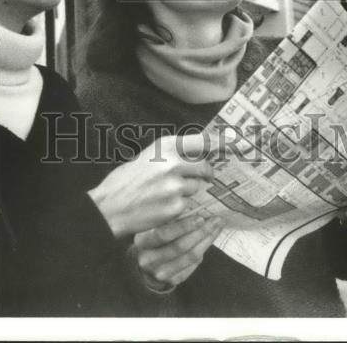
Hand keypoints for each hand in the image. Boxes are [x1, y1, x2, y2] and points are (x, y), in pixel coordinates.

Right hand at [87, 133, 213, 239]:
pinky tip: (163, 206)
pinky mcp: (176, 206)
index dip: (220, 141)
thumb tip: (196, 153)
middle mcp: (173, 162)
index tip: (236, 140)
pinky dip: (179, 206)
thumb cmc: (126, 180)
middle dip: (205, 173)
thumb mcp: (147, 155)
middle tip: (202, 177)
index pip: (201, 140)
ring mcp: (175, 185)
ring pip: (196, 187)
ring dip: (187, 191)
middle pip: (204, 166)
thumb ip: (170, 153)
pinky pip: (187, 204)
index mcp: (165, 145)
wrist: (110, 207)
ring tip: (166, 193)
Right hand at [133, 212, 222, 290]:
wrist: (145, 266)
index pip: (163, 234)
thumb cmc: (152, 239)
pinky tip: (209, 238)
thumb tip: (193, 205)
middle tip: (216, 219)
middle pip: (180, 246)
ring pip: (190, 256)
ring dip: (207, 240)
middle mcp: (149, 260)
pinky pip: (192, 265)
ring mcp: (160, 273)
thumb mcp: (151, 227)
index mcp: (142, 241)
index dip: (183, 226)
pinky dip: (203, 250)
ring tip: (217, 227)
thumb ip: (166, 219)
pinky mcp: (172, 281)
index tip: (201, 217)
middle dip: (201, 232)